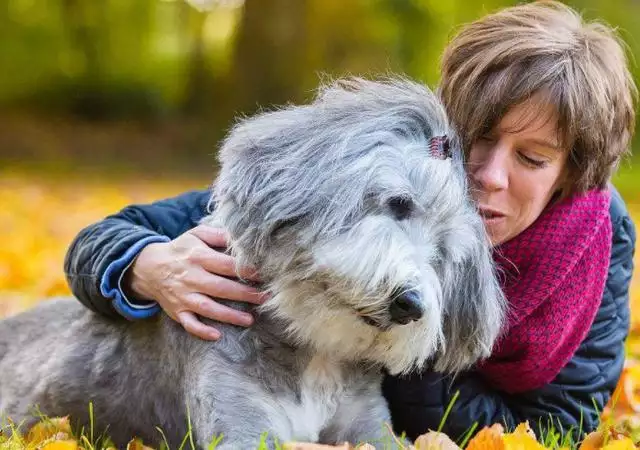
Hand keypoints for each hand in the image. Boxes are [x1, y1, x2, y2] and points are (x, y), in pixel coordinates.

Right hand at [124, 225, 266, 339]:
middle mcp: (191, 277)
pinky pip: (189, 324)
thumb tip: (241, 236)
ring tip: (249, 320)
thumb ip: (219, 235)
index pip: (227, 265)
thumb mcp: (196, 235)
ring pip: (208, 308)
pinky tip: (217, 335)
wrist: (149, 267)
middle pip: (222, 288)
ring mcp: (184, 296)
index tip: (264, 275)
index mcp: (198, 257)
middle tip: (266, 298)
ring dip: (229, 316)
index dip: (247, 270)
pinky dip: (201, 331)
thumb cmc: (181, 250)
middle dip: (246, 294)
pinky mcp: (177, 311)